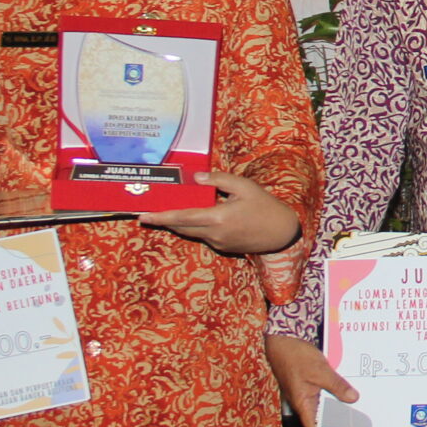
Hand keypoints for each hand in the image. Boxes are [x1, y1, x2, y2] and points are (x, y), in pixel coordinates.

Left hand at [139, 171, 301, 255]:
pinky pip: (204, 235)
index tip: (144, 217)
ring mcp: (218, 243)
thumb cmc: (265, 207)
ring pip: (192, 232)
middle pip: (182, 228)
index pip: (183, 217)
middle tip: (149, 214)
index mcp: (218, 217)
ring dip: (180, 223)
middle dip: (164, 221)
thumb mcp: (245, 187)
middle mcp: (214, 233)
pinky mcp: (223, 247)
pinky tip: (201, 216)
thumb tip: (197, 178)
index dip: (161, 217)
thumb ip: (220, 180)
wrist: (282, 233)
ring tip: (169, 213)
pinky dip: (197, 226)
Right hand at [267, 334, 358, 426]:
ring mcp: (308, 393)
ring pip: (327, 407)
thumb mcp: (319, 371)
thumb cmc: (295, 356)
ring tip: (360, 413)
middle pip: (323, 421)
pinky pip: (326, 394)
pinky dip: (338, 394)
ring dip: (341, 410)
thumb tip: (353, 398)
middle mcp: (305, 402)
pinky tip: (351, 391)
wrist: (282, 340)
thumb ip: (336, 385)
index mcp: (303, 405)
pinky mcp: (311, 384)